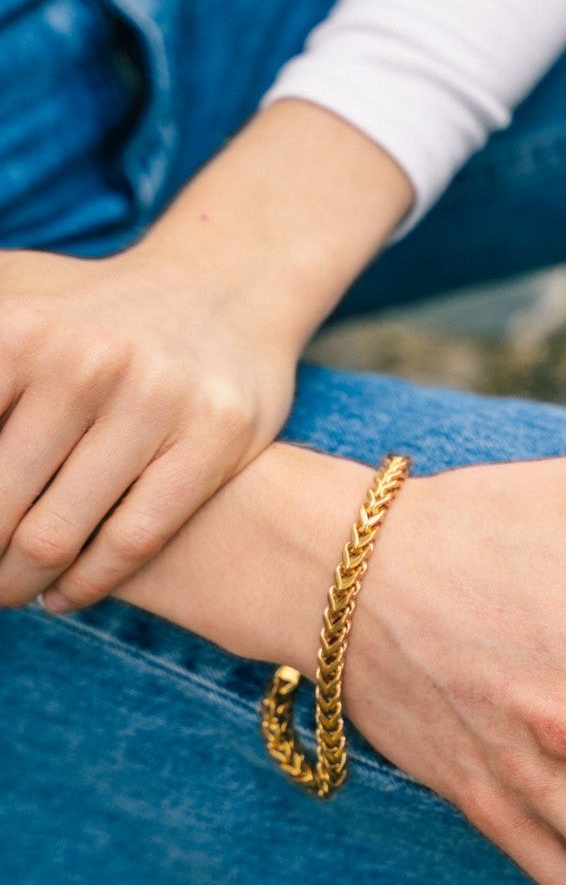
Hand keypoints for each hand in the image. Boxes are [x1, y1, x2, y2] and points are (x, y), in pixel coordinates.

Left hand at [0, 242, 296, 610]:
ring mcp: (154, 399)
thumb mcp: (6, 299)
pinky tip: (63, 594)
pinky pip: (131, 540)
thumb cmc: (89, 312)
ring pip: (55, 535)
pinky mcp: (214, 436)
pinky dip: (85, 585)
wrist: (226, 290)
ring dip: (16, 583)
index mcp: (17, 331)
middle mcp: (84, 362)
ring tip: (7, 592)